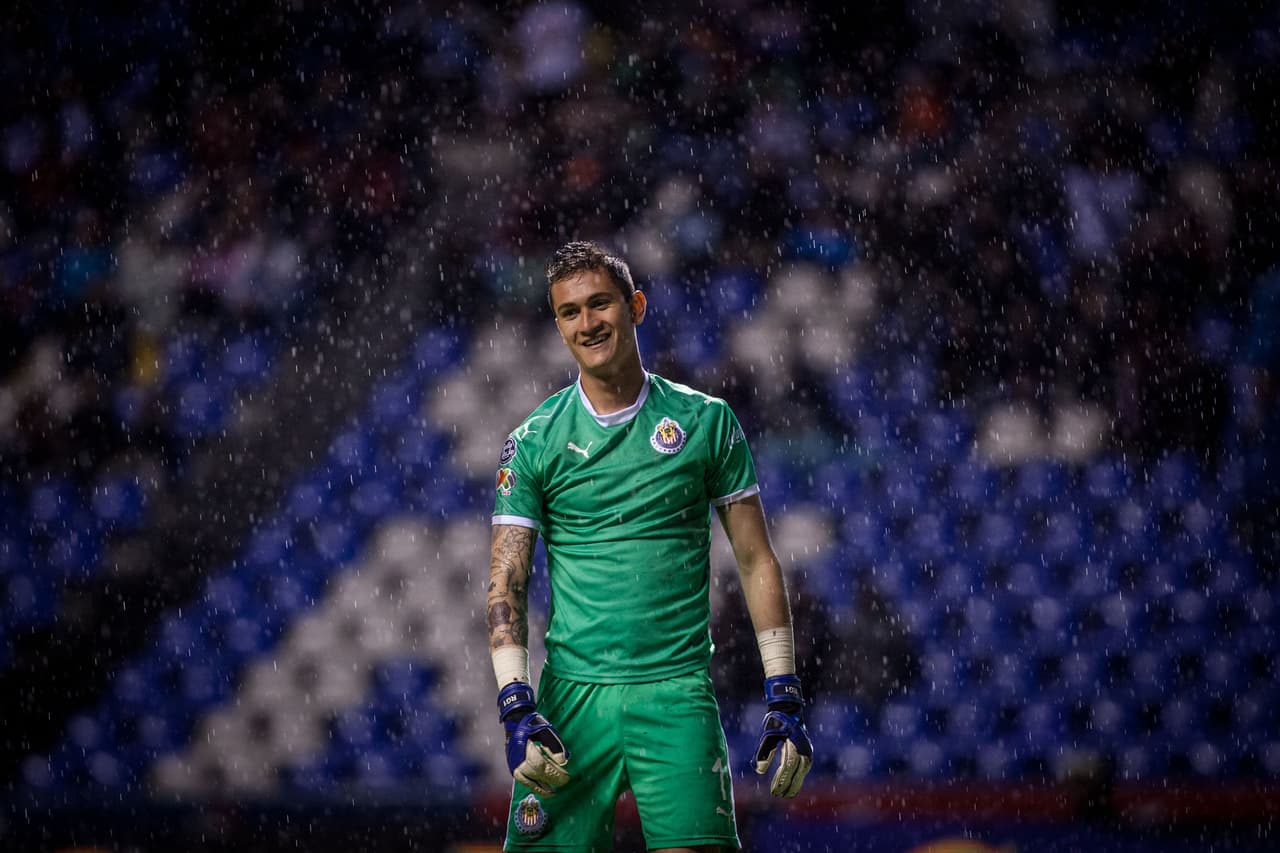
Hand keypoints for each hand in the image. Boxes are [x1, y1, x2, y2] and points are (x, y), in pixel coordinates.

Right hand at [498, 682, 569, 795]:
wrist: (515, 721)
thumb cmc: (533, 725)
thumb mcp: (546, 731)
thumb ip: (555, 746)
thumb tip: (563, 762)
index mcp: (527, 749)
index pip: (542, 766)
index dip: (554, 774)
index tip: (566, 778)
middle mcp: (518, 759)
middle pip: (536, 774)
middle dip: (551, 780)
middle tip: (564, 783)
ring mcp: (513, 764)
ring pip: (527, 781)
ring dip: (540, 788)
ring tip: (552, 794)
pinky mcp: (512, 766)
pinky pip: (523, 780)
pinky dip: (533, 785)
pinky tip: (542, 788)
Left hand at [753, 674, 812, 797]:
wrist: (789, 710)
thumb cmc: (775, 722)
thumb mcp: (766, 735)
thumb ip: (762, 753)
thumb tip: (758, 771)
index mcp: (795, 744)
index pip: (788, 766)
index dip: (782, 780)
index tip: (774, 791)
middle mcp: (805, 749)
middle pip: (797, 772)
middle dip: (788, 785)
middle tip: (778, 795)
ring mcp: (807, 752)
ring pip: (801, 772)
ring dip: (793, 783)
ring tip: (783, 794)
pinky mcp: (806, 753)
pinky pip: (801, 769)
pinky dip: (795, 777)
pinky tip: (788, 784)